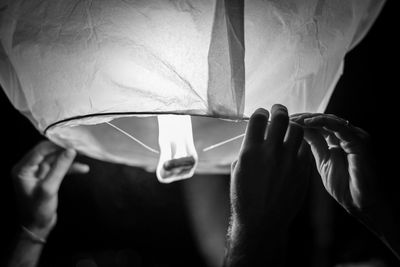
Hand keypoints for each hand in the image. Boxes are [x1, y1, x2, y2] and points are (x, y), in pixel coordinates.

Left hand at [12, 141, 88, 237]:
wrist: (37, 228)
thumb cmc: (38, 210)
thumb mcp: (49, 188)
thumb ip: (60, 168)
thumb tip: (71, 150)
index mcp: (23, 169)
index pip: (40, 150)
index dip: (56, 144)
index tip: (71, 140)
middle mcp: (29, 168)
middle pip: (48, 153)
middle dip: (64, 150)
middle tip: (80, 146)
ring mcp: (38, 173)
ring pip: (55, 160)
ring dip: (69, 159)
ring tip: (85, 155)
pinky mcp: (46, 178)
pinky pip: (58, 169)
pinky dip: (69, 168)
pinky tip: (82, 168)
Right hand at [226, 105, 311, 265]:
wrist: (262, 222)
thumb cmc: (244, 197)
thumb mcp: (238, 170)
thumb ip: (248, 150)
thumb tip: (255, 137)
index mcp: (251, 151)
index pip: (259, 118)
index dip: (261, 112)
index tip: (262, 114)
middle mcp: (271, 153)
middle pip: (281, 118)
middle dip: (280, 109)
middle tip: (279, 110)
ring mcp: (289, 161)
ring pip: (298, 130)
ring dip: (292, 125)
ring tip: (289, 128)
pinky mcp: (302, 170)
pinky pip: (305, 148)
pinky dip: (300, 144)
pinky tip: (295, 147)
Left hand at [291, 113, 376, 214]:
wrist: (364, 204)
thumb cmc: (347, 188)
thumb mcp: (324, 163)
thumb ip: (315, 146)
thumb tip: (299, 132)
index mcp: (339, 140)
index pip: (318, 125)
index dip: (300, 122)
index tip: (282, 123)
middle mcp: (348, 135)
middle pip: (322, 119)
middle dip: (302, 117)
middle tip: (284, 117)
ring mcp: (355, 137)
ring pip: (329, 119)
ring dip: (308, 118)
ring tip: (292, 119)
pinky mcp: (359, 141)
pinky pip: (338, 127)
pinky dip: (322, 122)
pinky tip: (306, 123)